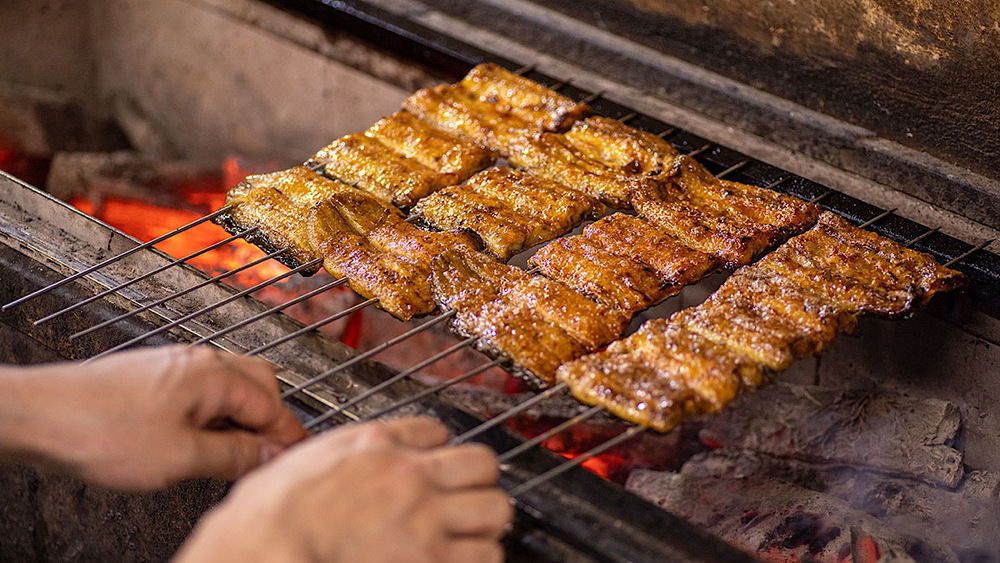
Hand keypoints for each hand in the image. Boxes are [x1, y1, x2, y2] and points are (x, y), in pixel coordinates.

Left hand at [0, 345, 306, 490]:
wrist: (39, 416)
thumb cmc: (100, 429)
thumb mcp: (182, 457)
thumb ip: (236, 455)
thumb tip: (272, 454)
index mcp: (215, 375)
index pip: (273, 405)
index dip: (287, 437)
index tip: (295, 461)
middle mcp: (200, 362)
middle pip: (259, 386)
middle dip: (268, 421)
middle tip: (266, 458)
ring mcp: (176, 367)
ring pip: (229, 389)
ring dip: (239, 421)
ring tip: (229, 458)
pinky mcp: (155, 378)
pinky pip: (202, 393)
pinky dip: (213, 418)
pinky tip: (198, 444)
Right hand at [177, 417, 512, 562]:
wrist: (268, 548)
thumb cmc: (272, 513)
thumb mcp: (310, 457)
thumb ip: (349, 452)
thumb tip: (361, 454)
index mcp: (378, 447)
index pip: (436, 432)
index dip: (437, 451)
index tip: (435, 465)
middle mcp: (412, 479)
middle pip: (483, 465)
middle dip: (478, 481)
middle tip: (467, 496)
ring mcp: (427, 523)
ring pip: (495, 511)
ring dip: (484, 521)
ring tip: (469, 531)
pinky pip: (486, 556)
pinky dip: (478, 556)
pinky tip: (460, 557)